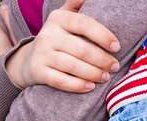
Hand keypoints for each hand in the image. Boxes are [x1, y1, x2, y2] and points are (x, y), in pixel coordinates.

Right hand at [5, 0, 120, 92]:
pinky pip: (61, 81)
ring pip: (72, 66)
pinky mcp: (38, 71)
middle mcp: (48, 34)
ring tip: (105, 77)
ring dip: (93, 73)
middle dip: (102, 60)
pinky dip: (78, 85)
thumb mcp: (66, 18)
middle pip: (81, 49)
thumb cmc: (58, 38)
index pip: (84, 24)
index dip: (103, 36)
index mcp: (58, 18)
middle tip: (114, 67)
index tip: (117, 47)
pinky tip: (90, 87)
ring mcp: (42, 53)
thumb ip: (78, 5)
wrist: (30, 60)